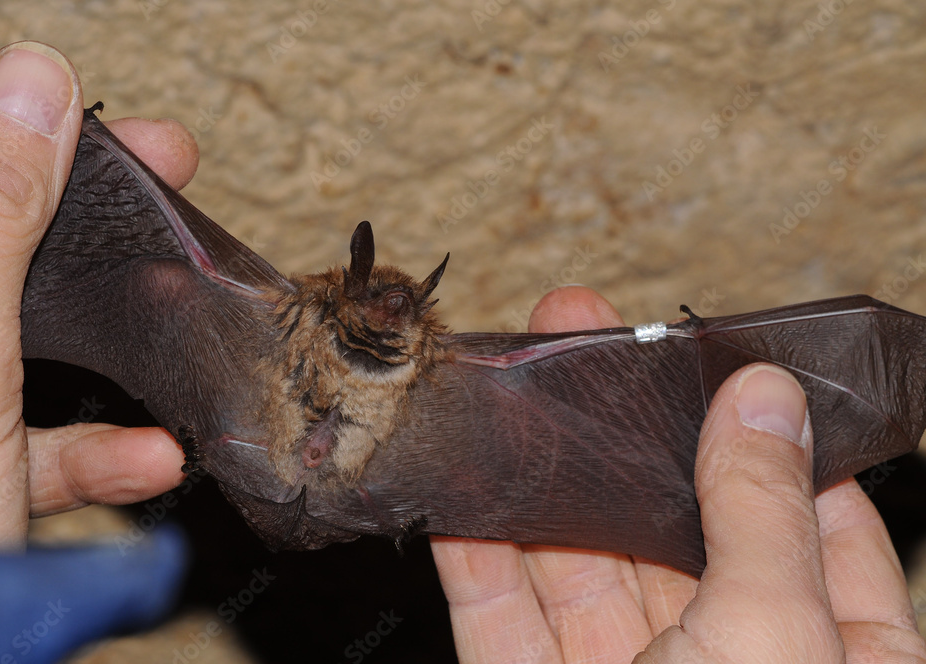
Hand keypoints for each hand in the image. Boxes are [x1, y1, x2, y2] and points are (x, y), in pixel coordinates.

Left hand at [0, 41, 197, 550]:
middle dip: (87, 229)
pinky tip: (147, 464)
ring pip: (11, 348)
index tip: (123, 132)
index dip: (23, 135)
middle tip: (167, 193)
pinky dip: (94, 453)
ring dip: (104, 350)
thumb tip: (30, 85)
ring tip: (179, 341)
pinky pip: (24, 447)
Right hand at [432, 286, 925, 661]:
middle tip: (587, 332)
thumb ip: (763, 514)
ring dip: (540, 467)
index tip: (720, 358)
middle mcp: (721, 659)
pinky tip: (464, 481)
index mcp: (824, 653)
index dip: (766, 433)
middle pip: (669, 520)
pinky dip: (472, 547)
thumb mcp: (776, 635)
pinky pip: (496, 611)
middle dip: (623, 425)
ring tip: (514, 376)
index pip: (811, 520)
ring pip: (573, 555)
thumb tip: (762, 395)